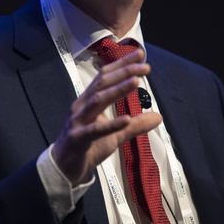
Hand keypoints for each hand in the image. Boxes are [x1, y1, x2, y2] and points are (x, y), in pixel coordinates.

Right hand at [52, 48, 161, 184]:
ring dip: (117, 90)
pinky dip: (111, 124)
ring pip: (98, 100)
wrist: (64, 168)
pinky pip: (95, 130)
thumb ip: (136, 125)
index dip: (122, 64)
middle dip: (124, 72)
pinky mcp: (77, 138)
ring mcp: (78, 121)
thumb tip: (159, 117)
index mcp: (89, 100)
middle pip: (103, 84)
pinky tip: (126, 119)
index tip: (140, 55)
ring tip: (136, 82)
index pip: (105, 76)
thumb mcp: (116, 135)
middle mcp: (82, 106)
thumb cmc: (88, 147)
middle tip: (144, 66)